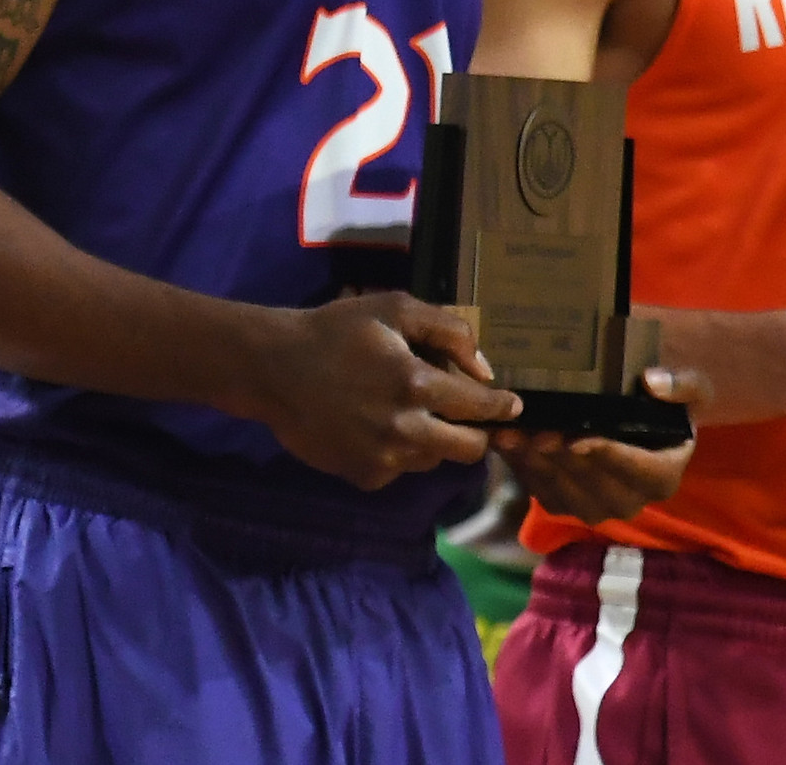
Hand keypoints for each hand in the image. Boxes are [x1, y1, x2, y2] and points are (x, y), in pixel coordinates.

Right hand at [229, 293, 521, 490]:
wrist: (274, 367)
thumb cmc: (335, 330)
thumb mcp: (392, 308)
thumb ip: (448, 330)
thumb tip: (485, 370)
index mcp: (416, 383)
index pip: (481, 406)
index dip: (501, 406)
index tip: (512, 405)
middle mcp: (406, 428)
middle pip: (470, 448)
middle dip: (475, 432)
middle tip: (466, 417)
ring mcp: (384, 457)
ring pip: (434, 459)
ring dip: (432, 439)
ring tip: (407, 414)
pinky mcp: (365, 475)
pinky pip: (399, 469)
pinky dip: (397, 452)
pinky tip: (374, 426)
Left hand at [495, 366, 708, 524]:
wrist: (637, 416)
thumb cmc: (665, 403)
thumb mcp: (691, 387)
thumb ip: (683, 385)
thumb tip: (654, 383)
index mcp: (662, 477)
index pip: (637, 471)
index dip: (607, 457)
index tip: (578, 440)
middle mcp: (629, 500)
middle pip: (592, 485)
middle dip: (561, 459)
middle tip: (535, 431)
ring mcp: (595, 506)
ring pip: (561, 492)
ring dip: (533, 464)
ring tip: (511, 434)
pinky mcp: (563, 502)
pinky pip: (538, 490)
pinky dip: (520, 467)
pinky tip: (504, 441)